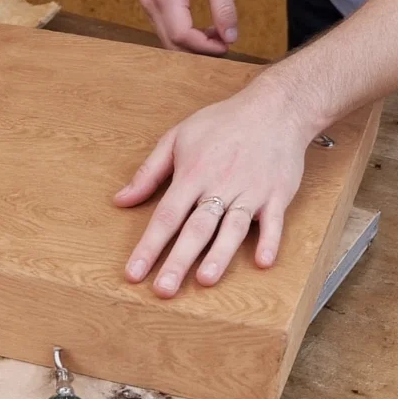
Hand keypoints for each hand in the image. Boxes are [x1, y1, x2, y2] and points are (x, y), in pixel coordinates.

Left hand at [114, 79, 313, 297]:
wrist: (275, 108)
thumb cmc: (222, 123)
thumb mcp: (176, 138)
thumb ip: (148, 172)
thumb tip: (120, 200)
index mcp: (192, 174)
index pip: (166, 216)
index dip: (148, 246)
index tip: (133, 273)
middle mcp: (220, 185)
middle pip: (196, 228)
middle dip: (178, 260)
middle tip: (163, 290)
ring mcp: (250, 191)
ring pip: (232, 228)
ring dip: (219, 254)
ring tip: (204, 279)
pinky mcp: (277, 195)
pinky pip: (273, 221)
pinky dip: (270, 240)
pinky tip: (262, 262)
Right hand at [140, 0, 237, 54]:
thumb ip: (225, 7)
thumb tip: (231, 38)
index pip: (182, 35)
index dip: (205, 47)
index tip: (227, 46)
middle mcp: (150, 1)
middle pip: (171, 42)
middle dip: (198, 50)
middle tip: (224, 45)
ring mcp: (146, 2)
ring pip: (167, 39)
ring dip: (192, 44)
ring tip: (217, 34)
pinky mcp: (149, 1)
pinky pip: (165, 28)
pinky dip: (184, 34)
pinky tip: (203, 28)